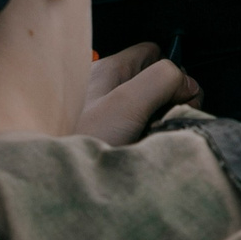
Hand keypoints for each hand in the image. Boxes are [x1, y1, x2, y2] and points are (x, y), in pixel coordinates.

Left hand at [77, 42, 203, 145]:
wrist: (53, 186)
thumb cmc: (77, 141)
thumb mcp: (124, 104)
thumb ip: (160, 81)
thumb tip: (186, 81)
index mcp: (107, 70)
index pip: (152, 53)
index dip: (173, 70)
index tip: (181, 97)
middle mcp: (105, 89)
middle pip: (153, 82)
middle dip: (170, 101)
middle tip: (167, 124)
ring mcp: (105, 116)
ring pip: (148, 110)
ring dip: (159, 125)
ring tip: (151, 143)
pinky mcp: (106, 141)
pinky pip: (137, 134)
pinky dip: (146, 142)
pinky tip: (141, 155)